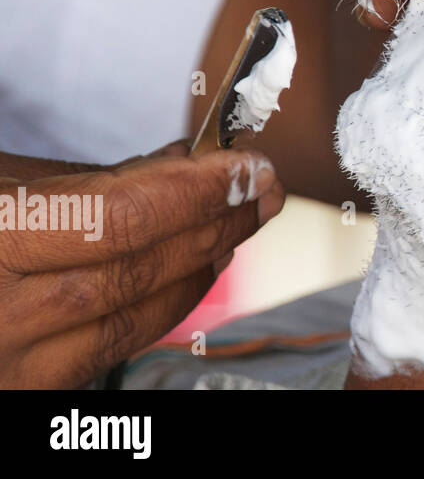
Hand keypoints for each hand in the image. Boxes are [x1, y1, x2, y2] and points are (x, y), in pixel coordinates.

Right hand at [0, 141, 284, 387]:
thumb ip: (85, 180)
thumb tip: (187, 164)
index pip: (117, 219)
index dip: (195, 193)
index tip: (249, 166)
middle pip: (135, 271)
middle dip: (214, 224)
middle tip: (263, 188)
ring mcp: (4, 365)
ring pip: (131, 319)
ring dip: (200, 266)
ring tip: (239, 221)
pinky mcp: (18, 393)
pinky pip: (106, 351)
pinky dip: (160, 307)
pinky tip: (192, 272)